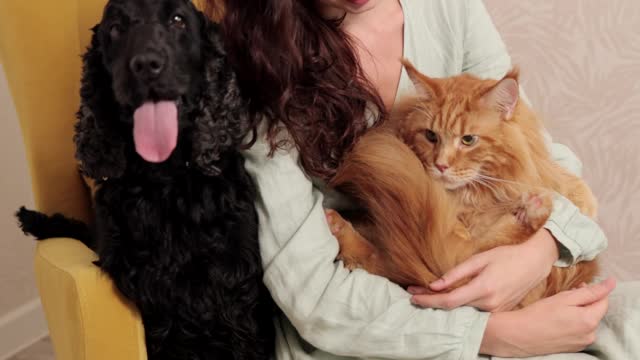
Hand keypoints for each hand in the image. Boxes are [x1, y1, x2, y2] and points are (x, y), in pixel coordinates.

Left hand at [409, 228, 558, 310]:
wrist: (535, 262)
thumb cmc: (507, 255)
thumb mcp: (479, 259)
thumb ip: (456, 273)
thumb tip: (434, 284)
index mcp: (483, 289)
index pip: (448, 301)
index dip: (428, 300)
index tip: (412, 295)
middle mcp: (489, 304)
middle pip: (453, 308)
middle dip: (431, 301)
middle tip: (414, 291)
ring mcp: (496, 311)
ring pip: (463, 311)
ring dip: (444, 303)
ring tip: (426, 293)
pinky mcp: (500, 312)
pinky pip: (475, 311)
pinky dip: (459, 305)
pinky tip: (448, 296)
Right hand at [480, 278, 615, 356]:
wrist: (520, 335)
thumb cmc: (539, 314)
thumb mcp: (565, 298)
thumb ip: (590, 291)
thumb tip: (611, 283)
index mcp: (589, 320)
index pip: (603, 300)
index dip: (593, 290)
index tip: (578, 285)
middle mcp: (590, 334)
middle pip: (595, 312)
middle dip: (585, 301)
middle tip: (566, 295)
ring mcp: (582, 343)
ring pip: (587, 321)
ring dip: (579, 312)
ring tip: (560, 308)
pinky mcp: (573, 347)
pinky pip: (579, 331)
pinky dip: (573, 323)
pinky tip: (558, 319)